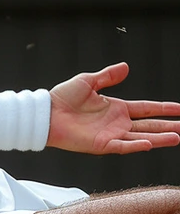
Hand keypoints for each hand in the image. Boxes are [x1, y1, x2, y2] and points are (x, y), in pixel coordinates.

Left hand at [48, 63, 179, 153]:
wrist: (46, 113)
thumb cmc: (62, 98)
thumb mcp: (88, 81)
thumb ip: (107, 76)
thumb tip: (126, 67)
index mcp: (116, 108)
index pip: (146, 108)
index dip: (163, 108)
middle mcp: (117, 123)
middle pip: (149, 125)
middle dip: (168, 126)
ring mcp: (110, 135)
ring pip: (141, 137)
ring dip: (159, 138)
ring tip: (177, 137)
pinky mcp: (100, 145)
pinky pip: (122, 146)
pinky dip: (136, 145)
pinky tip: (150, 143)